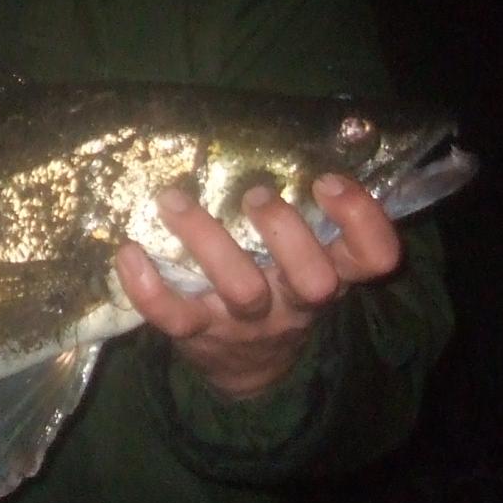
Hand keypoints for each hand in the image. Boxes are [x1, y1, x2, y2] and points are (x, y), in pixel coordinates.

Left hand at [115, 175, 400, 400]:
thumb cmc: (277, 285)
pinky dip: (147, 286)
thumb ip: (308, 212)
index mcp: (332, 274)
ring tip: (173, 200)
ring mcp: (247, 322)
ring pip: (241, 290)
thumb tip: (294, 134)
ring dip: (207, 239)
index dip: (361, 220)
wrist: (246, 367)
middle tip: (257, 195)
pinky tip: (129, 251)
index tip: (327, 181)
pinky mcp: (199, 333)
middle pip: (314, 280)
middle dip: (287, 232)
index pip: (374, 256)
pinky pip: (174, 316)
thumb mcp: (307, 256)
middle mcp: (295, 301)